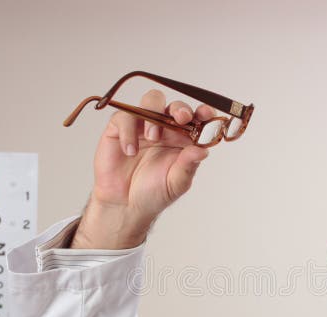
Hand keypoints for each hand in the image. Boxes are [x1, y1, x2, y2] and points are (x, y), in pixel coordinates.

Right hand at [71, 89, 215, 248]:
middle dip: (180, 108)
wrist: (125, 205)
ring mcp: (143, 125)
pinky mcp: (120, 128)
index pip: (197, 119)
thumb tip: (203, 151)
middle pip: (175, 106)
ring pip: (151, 100)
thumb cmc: (154, 193)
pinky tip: (131, 151)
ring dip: (155, 113)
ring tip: (152, 137)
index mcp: (184, 139)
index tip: (206, 114)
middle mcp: (166, 128)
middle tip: (181, 118)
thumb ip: (188, 166)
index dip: (204, 113)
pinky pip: (125, 117)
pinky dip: (128, 131)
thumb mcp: (176, 183)